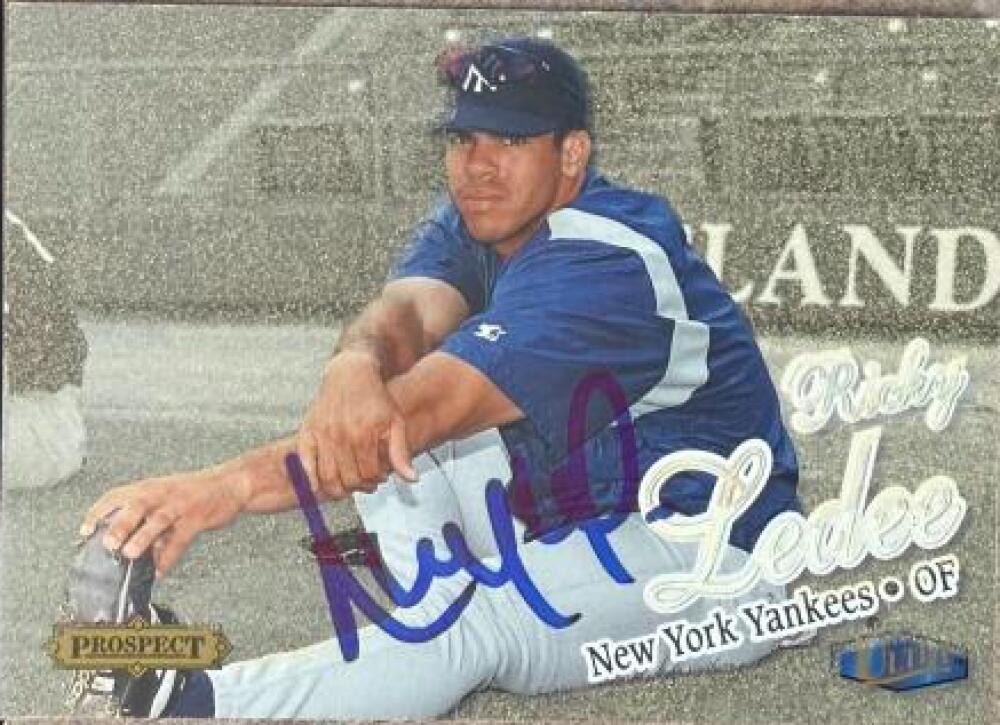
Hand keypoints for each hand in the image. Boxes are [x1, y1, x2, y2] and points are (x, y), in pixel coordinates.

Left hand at [78, 469, 249, 576]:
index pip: (117, 495)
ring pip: (159, 519)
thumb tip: (125, 544)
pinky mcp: (198, 517)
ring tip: (132, 554)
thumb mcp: (166, 496)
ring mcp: (181, 505)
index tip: (84, 530)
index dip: (98, 512)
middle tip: (108, 543)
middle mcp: (162, 494)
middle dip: (121, 524)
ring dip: (144, 537)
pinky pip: (182, 538)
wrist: (232, 482)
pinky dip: (170, 556)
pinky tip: (161, 570)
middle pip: (136, 505)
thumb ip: (145, 518)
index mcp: (149, 488)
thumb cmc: (195, 491)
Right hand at [297, 350, 415, 499]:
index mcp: (364, 433)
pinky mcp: (307, 431)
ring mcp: (322, 434)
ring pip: (328, 477)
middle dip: (360, 486)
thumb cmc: (376, 398)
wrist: (351, 374)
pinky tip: (319, 485)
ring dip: (338, 488)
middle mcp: (341, 435)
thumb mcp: (395, 422)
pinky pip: (306, 464)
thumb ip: (400, 453)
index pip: (369, 474)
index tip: (380, 476)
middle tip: (365, 482)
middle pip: (348, 479)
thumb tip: (412, 480)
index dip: (376, 480)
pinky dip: (311, 479)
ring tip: (348, 485)